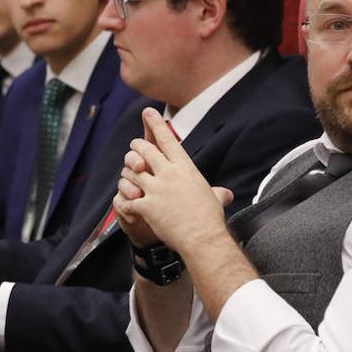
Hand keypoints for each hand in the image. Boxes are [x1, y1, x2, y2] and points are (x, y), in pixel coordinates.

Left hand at [119, 108, 232, 254]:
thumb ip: (217, 193)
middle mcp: (168, 175)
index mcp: (185, 168)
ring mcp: (155, 190)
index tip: (148, 112)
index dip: (156, 124)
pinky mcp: (146, 206)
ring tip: (130, 178)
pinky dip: (125, 202)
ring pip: (131, 172)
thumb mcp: (214, 198)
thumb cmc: (210, 219)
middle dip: (135, 147)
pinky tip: (128, 205)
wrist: (203, 238)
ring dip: (128, 175)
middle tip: (134, 148)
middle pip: (144, 150)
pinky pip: (127, 199)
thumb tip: (226, 195)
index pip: (167, 140)